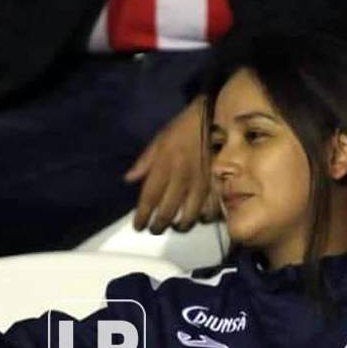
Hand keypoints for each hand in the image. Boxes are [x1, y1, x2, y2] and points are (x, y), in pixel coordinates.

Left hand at [125, 97, 217, 232]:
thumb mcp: (159, 140)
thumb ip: (144, 162)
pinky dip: (203, 218)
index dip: (142, 216)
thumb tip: (129, 180)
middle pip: (167, 212)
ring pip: (189, 216)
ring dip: (180, 226)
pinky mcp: (217, 185)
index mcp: (164, 166)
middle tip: (155, 229)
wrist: (214, 118)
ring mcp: (201, 184)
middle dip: (158, 226)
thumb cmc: (183, 128)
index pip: (149, 198)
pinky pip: (210, 210)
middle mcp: (181, 178)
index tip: (138, 226)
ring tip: (176, 226)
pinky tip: (199, 218)